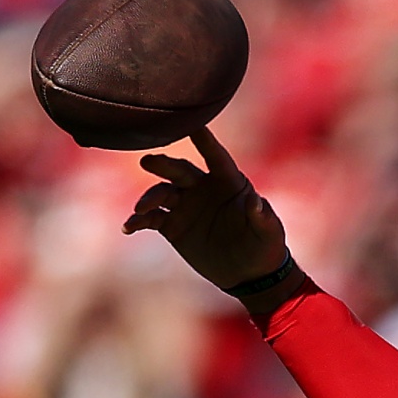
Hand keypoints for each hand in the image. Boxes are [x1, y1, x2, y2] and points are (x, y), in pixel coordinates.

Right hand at [122, 128, 290, 298]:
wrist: (248, 273)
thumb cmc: (264, 247)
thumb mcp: (269, 233)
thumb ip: (262, 216)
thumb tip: (256, 201)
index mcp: (229, 182)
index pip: (216, 157)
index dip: (205, 141)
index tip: (193, 124)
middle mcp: (203, 188)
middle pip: (180, 171)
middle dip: (164, 165)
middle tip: (148, 162)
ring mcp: (185, 205)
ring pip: (161, 193)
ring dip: (148, 199)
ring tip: (140, 210)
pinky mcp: (172, 225)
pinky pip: (151, 218)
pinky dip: (138, 221)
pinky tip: (129, 227)